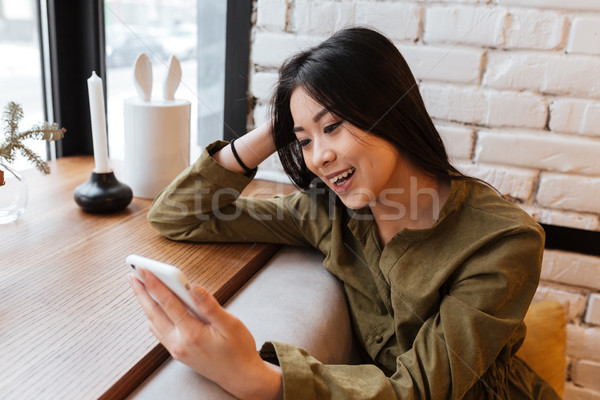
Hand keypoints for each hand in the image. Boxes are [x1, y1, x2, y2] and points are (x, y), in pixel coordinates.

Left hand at [129, 268, 282, 399]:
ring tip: (141, 288)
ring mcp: (177, 349)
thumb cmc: (238, 351)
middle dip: (142, 292)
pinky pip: (159, 332)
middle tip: (133, 275)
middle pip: (153, 312)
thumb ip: (210, 306)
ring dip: (145, 304)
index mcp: (192, 333)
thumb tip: (194, 288)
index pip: (167, 303)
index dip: (154, 284)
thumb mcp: (230, 325)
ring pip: (153, 323)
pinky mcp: (178, 352)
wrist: (240, 377)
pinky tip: (154, 309)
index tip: (143, 270)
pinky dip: (153, 317)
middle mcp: (179, 343)